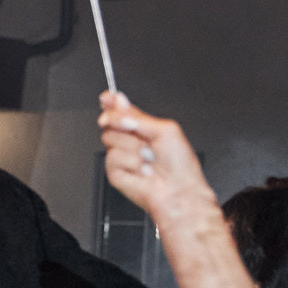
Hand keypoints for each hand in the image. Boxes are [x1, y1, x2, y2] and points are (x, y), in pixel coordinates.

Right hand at [98, 91, 218, 230]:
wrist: (178, 190)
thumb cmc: (180, 164)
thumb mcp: (164, 129)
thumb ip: (138, 115)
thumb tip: (118, 101)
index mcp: (141, 127)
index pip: (119, 109)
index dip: (110, 102)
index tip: (107, 97)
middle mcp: (129, 140)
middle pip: (109, 121)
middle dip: (123, 124)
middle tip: (137, 132)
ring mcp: (120, 155)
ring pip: (110, 139)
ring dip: (134, 148)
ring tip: (148, 158)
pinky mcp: (114, 171)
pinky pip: (113, 158)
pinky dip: (131, 163)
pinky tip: (142, 170)